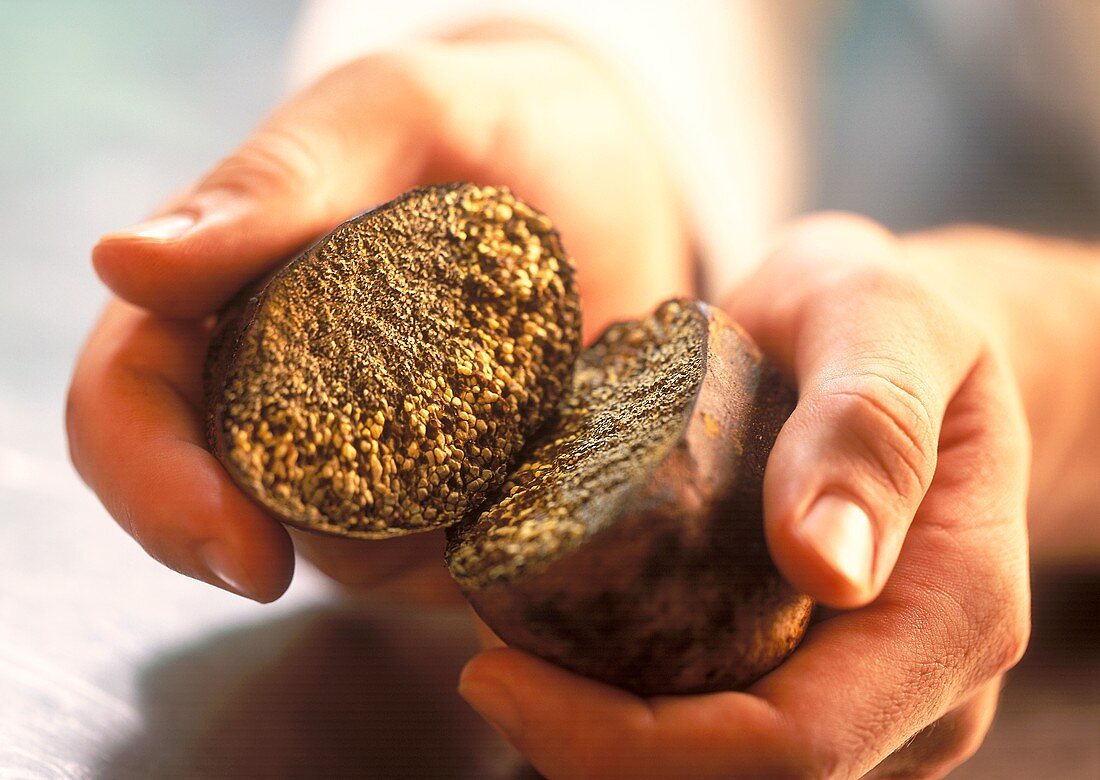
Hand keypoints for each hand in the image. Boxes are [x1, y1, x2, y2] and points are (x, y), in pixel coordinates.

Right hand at [66, 29, 691, 602]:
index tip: (247, 551)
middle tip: (410, 532)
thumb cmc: (496, 122)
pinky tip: (555, 467)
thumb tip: (126, 263)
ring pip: (347, 555)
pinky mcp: (452, 494)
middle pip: (223, 509)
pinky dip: (497, 536)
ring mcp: (364, 452)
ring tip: (523, 446)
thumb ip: (281, 178)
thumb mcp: (402, 112)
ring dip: (419, 540)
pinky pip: (452, 559)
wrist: (608, 176)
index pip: (130, 404)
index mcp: (218, 296)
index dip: (158, 488)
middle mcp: (274, 387)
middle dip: (296, 548)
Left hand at [459, 214, 1031, 777]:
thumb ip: (866, 426)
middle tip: (486, 662)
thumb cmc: (890, 317)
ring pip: (722, 774)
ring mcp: (874, 700)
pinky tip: (568, 638)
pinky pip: (719, 736)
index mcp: (953, 611)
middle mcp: (922, 686)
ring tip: (515, 641)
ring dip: (604, 739)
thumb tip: (828, 565)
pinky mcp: (820, 683)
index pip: (793, 746)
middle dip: (596, 750)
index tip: (496, 675)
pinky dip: (628, 711)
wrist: (901, 348)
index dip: (633, 746)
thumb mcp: (880, 318)